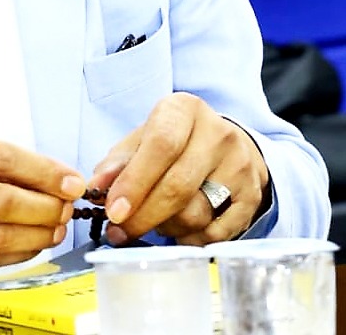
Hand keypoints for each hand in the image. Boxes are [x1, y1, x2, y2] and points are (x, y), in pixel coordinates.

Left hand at [86, 93, 270, 244]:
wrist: (226, 143)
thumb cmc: (175, 141)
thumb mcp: (143, 137)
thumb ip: (118, 161)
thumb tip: (97, 188)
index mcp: (184, 110)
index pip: (161, 145)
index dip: (135, 181)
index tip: (114, 210)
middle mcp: (218, 133)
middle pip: (178, 185)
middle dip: (143, 215)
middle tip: (120, 231)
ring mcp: (240, 165)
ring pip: (196, 213)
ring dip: (165, 227)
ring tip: (152, 221)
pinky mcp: (252, 195)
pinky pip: (216, 234)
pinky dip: (189, 239)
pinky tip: (177, 230)